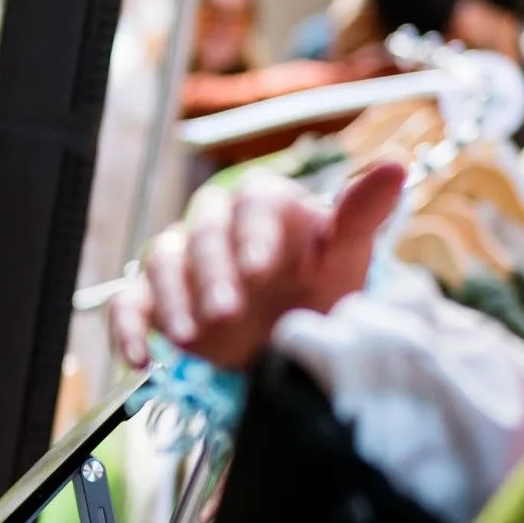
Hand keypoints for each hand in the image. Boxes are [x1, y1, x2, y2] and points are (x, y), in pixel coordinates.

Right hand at [110, 158, 404, 371]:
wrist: (290, 341)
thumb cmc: (320, 290)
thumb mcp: (347, 257)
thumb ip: (362, 214)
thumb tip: (396, 163)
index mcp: (264, 206)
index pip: (250, 198)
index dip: (251, 230)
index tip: (262, 267)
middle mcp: (217, 227)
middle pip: (202, 231)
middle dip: (213, 273)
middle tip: (229, 313)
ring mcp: (183, 264)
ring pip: (162, 262)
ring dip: (173, 299)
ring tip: (192, 338)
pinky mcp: (154, 302)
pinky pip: (127, 304)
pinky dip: (127, 328)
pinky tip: (142, 359)